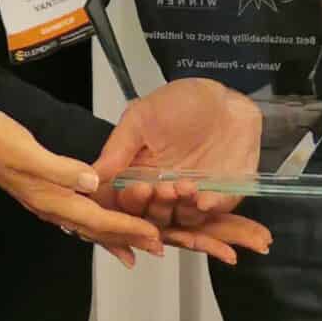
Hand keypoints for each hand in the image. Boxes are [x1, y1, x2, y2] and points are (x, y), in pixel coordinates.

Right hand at [0, 106, 166, 267]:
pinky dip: (97, 224)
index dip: (127, 229)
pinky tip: (102, 225)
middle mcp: (51, 206)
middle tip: (157, 248)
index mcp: (51, 198)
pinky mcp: (45, 192)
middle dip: (128, 239)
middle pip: (96, 230)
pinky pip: (79, 215)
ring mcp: (47, 201)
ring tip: (137, 248)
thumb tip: (93, 183)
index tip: (153, 236)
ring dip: (114, 237)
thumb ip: (61, 169)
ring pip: (88, 226)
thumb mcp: (29, 152)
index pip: (97, 220)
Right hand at [92, 80, 272, 263]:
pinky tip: (204, 197)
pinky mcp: (217, 199)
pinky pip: (209, 215)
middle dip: (152, 205)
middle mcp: (161, 189)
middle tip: (158, 189)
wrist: (229, 100)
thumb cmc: (185, 101)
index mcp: (138, 172)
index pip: (122, 200)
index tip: (134, 189)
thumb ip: (117, 148)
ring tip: (183, 187)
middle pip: (147, 216)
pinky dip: (205, 210)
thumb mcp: (142, 117)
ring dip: (177, 208)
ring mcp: (189, 197)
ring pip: (176, 220)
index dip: (126, 201)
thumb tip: (92, 174)